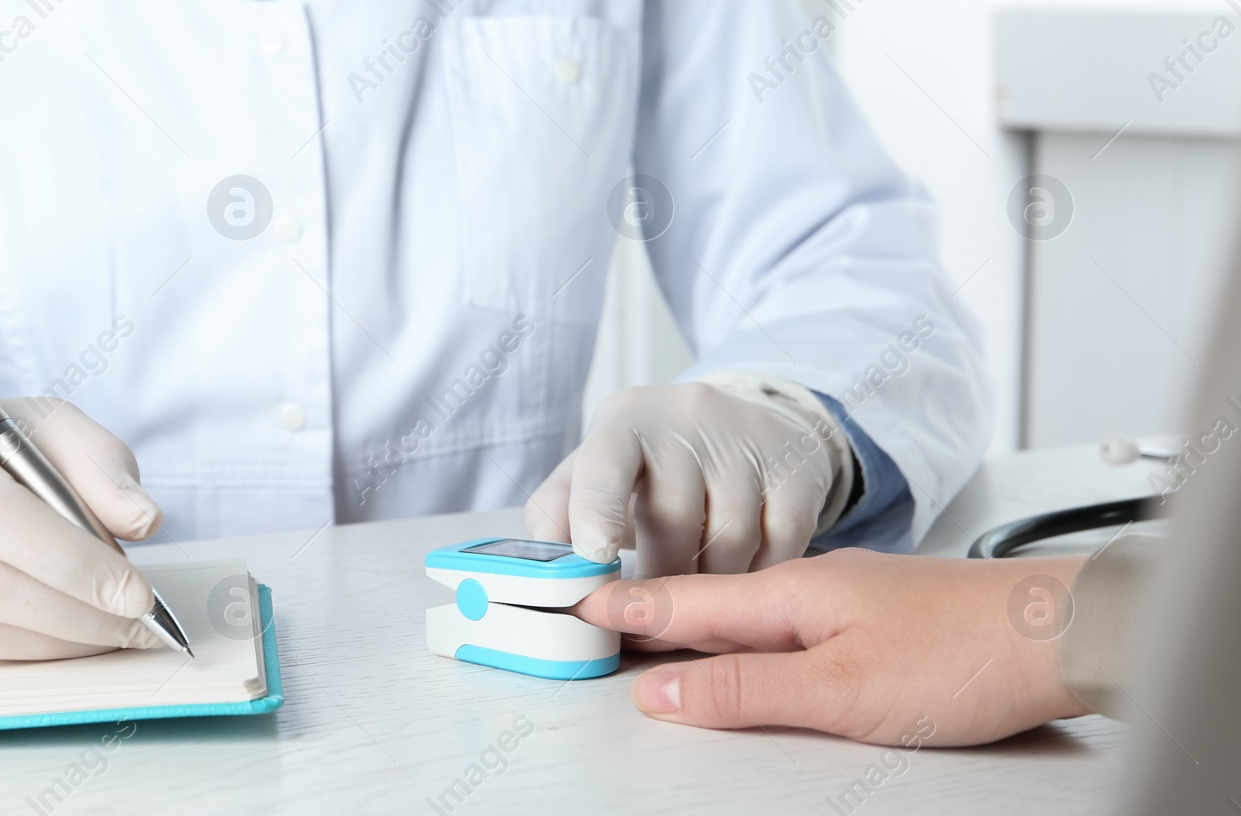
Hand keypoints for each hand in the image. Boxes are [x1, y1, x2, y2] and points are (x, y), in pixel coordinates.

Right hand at [0, 398, 166, 658]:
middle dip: (77, 612)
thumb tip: (142, 520)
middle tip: (141, 624)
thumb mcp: (39, 425)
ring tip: (116, 631)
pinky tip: (68, 638)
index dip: (68, 559)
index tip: (136, 591)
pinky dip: (26, 651)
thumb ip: (97, 461)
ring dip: (59, 640)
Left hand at [526, 378, 847, 575]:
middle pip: (672, 519)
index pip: (604, 465)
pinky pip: (782, 544)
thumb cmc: (648, 465)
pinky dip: (761, 576)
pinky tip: (745, 582)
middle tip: (650, 620)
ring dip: (712, 588)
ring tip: (699, 600)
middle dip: (659, 579)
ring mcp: (748, 440)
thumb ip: (556, 517)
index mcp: (623, 423)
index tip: (595, 558)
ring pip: (730, 540)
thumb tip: (541, 574)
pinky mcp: (797, 468)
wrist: (737, 426)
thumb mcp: (591, 474)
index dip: (597, 512)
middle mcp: (687, 419)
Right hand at [572, 549, 1092, 745]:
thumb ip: (744, 689)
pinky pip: (783, 619)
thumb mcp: (838, 689)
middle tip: (590, 615)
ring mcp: (843, 598)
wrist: (1061, 631)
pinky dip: (743, 630)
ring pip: (746, 610)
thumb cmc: (962, 654)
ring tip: (649, 631)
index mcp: (788, 595)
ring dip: (691, 619)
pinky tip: (747, 643)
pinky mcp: (872, 617)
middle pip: (706, 602)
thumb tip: (658, 694)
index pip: (682, 604)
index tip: (571, 604)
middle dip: (644, 612)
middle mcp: (809, 586)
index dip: (623, 610)